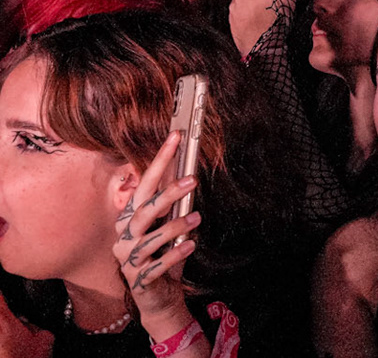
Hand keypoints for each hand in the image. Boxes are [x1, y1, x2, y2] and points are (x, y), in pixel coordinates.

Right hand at [112, 131, 199, 331]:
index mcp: (131, 218)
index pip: (144, 185)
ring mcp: (128, 259)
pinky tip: (190, 245)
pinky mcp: (138, 280)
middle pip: (143, 211)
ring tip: (196, 218)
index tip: (176, 138)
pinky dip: (174, 255)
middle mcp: (125, 236)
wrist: (158, 295)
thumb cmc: (165, 253)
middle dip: (167, 193)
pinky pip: (155, 266)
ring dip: (174, 227)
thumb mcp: (170, 225)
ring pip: (148, 239)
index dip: (159, 161)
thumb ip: (175, 205)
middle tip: (192, 180)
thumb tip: (189, 173)